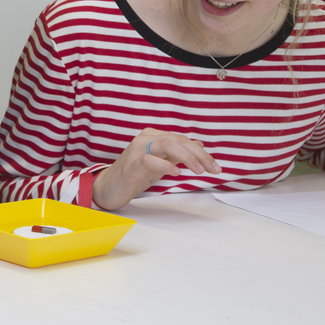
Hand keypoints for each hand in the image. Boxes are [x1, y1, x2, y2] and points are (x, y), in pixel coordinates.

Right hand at [92, 128, 221, 210]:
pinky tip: (176, 173)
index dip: (201, 152)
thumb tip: (199, 144)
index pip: (183, 139)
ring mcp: (137, 149)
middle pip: (178, 139)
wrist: (109, 187)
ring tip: (198, 171)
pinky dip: (165, 164)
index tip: (216, 167)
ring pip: (167, 144)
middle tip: (212, 170)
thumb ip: (178, 153)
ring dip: (187, 157)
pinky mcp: (130, 163)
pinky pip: (149, 159)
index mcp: (154, 136)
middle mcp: (146, 138)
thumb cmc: (135, 175)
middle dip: (199, 155)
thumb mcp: (161, 162)